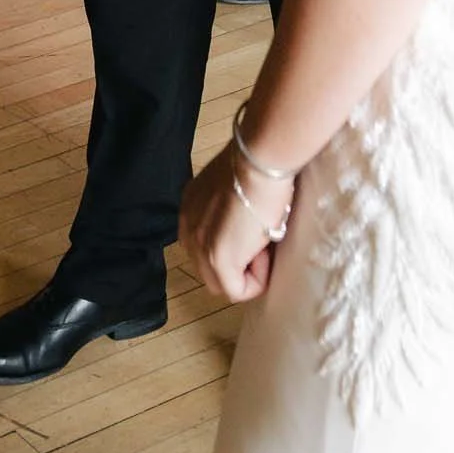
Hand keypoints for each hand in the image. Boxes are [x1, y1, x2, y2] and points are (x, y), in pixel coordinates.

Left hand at [180, 142, 279, 304]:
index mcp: (190, 209)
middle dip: (237, 263)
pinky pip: (238, 291)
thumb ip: (228, 207)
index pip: (204, 245)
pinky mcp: (220, 261)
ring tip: (264, 243)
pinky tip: (265, 251)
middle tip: (261, 240)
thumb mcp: (233, 186)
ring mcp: (200, 247)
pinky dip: (257, 279)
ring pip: (222, 283)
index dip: (233, 245)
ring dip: (246, 272)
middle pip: (209, 269)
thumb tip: (247, 225)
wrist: (260, 161)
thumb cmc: (257, 165)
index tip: (254, 227)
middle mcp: (188, 228)